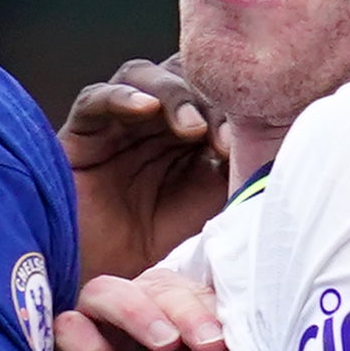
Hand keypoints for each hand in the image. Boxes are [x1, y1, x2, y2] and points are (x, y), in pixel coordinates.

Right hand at [51, 268, 224, 350]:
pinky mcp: (56, 347)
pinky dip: (90, 348)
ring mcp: (90, 322)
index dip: (210, 307)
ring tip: (167, 343)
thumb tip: (218, 340)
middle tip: (209, 342)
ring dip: (138, 312)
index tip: (230, 341)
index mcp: (166, 310)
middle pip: (154, 285)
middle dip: (185, 310)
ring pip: (105, 292)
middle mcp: (128, 307)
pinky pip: (67, 329)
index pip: (189, 290)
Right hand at [61, 56, 230, 280]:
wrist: (112, 277)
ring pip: (142, 75)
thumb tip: (268, 137)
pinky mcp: (81, 131)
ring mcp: (117, 121)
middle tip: (220, 138)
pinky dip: (121, 97)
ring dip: (171, 94)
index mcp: (189, 128)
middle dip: (204, 97)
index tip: (240, 145)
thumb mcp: (213, 202)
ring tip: (190, 128)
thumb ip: (235, 164)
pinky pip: (96, 97)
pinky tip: (144, 108)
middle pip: (179, 73)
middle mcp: (153, 118)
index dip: (227, 105)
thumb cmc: (163, 243)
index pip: (209, 88)